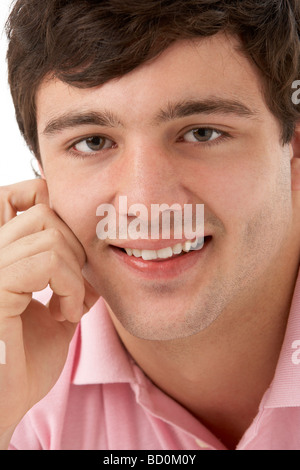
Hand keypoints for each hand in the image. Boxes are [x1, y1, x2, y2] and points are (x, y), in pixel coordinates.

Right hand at [0, 179, 98, 440]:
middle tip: (73, 288)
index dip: (50, 207)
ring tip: (68, 307)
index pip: (17, 196)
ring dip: (73, 272)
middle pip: (43, 210)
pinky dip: (67, 286)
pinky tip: (64, 314)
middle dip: (74, 247)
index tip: (72, 250)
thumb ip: (70, 283)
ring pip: (48, 233)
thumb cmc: (22, 364)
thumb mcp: (55, 315)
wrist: (2, 406)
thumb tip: (96, 263)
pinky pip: (45, 261)